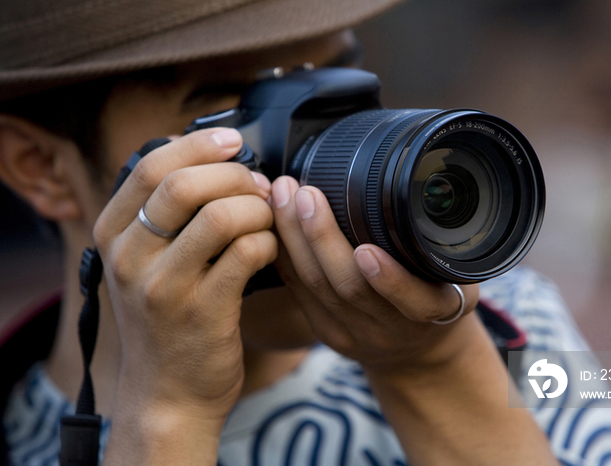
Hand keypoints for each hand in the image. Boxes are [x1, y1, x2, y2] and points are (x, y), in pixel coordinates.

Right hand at [94, 128, 276, 424]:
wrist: (168, 393)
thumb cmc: (166, 319)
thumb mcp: (144, 264)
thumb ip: (164, 214)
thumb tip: (214, 157)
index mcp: (112, 233)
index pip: (150, 166)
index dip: (198, 145)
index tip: (234, 141)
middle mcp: (130, 257)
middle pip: (185, 185)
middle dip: (235, 176)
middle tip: (261, 187)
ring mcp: (164, 287)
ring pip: (220, 216)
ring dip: (257, 209)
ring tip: (268, 219)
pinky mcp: (203, 312)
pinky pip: (247, 253)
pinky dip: (268, 241)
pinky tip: (269, 250)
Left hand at [269, 176, 478, 371]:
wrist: (418, 352)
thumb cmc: (437, 297)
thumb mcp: (458, 277)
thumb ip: (439, 250)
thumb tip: (424, 192)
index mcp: (434, 311)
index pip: (414, 302)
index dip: (390, 280)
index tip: (367, 249)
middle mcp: (392, 329)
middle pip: (349, 288)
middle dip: (322, 238)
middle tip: (306, 194)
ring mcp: (355, 335)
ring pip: (316, 287)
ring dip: (295, 238)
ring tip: (284, 196)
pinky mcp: (328, 333)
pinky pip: (299, 291)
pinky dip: (285, 254)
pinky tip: (274, 222)